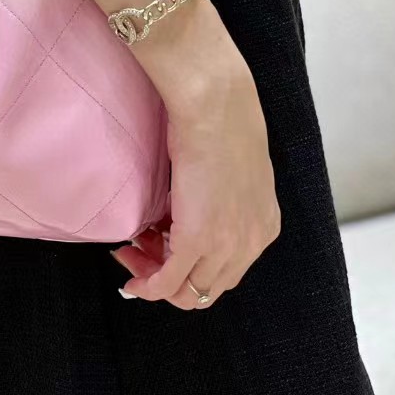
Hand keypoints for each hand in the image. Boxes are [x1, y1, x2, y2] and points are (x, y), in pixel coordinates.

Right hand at [111, 0, 280, 309]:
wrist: (216, 102)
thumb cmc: (222, 117)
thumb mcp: (236, 167)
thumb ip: (225, 195)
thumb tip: (194, 202)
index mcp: (264, 224)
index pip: (227, 272)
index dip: (193, 267)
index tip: (163, 247)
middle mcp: (251, 243)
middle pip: (207, 289)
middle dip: (171, 277)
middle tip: (142, 252)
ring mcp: (226, 245)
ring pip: (188, 292)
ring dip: (156, 279)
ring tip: (133, 251)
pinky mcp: (197, 239)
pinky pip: (168, 282)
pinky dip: (147, 285)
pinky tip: (130, 268)